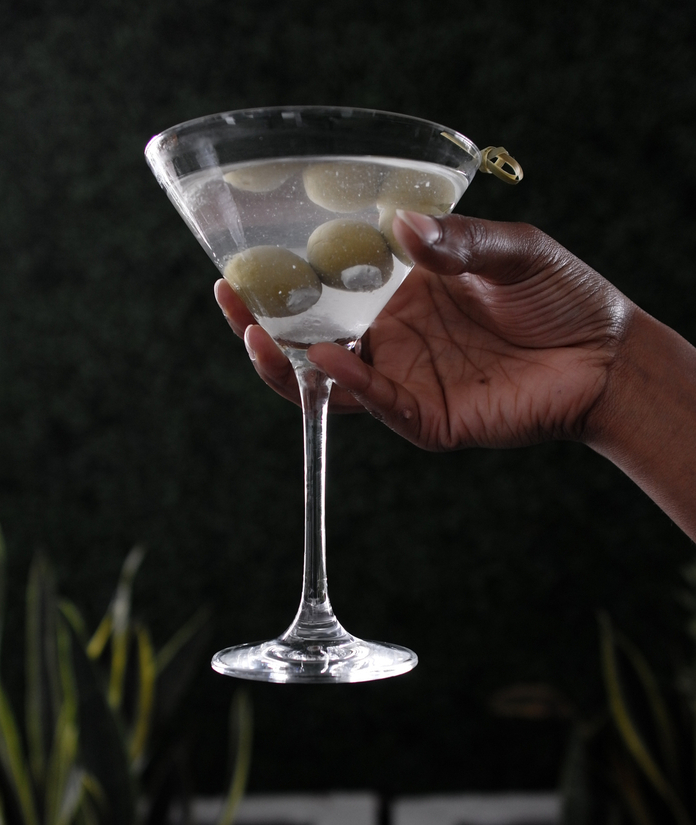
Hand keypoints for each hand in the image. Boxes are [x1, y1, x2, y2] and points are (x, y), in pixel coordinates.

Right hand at [215, 211, 632, 451]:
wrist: (606, 353)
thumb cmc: (561, 294)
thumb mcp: (511, 251)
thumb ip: (458, 241)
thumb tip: (400, 226)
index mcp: (400, 294)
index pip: (329, 288)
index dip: (287, 275)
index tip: (248, 252)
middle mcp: (392, 339)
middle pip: (311, 339)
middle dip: (264, 324)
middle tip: (231, 295)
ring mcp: (405, 381)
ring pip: (330, 382)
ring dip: (289, 364)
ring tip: (259, 334)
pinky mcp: (427, 418)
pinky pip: (380, 407)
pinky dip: (353, 388)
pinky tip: (330, 361)